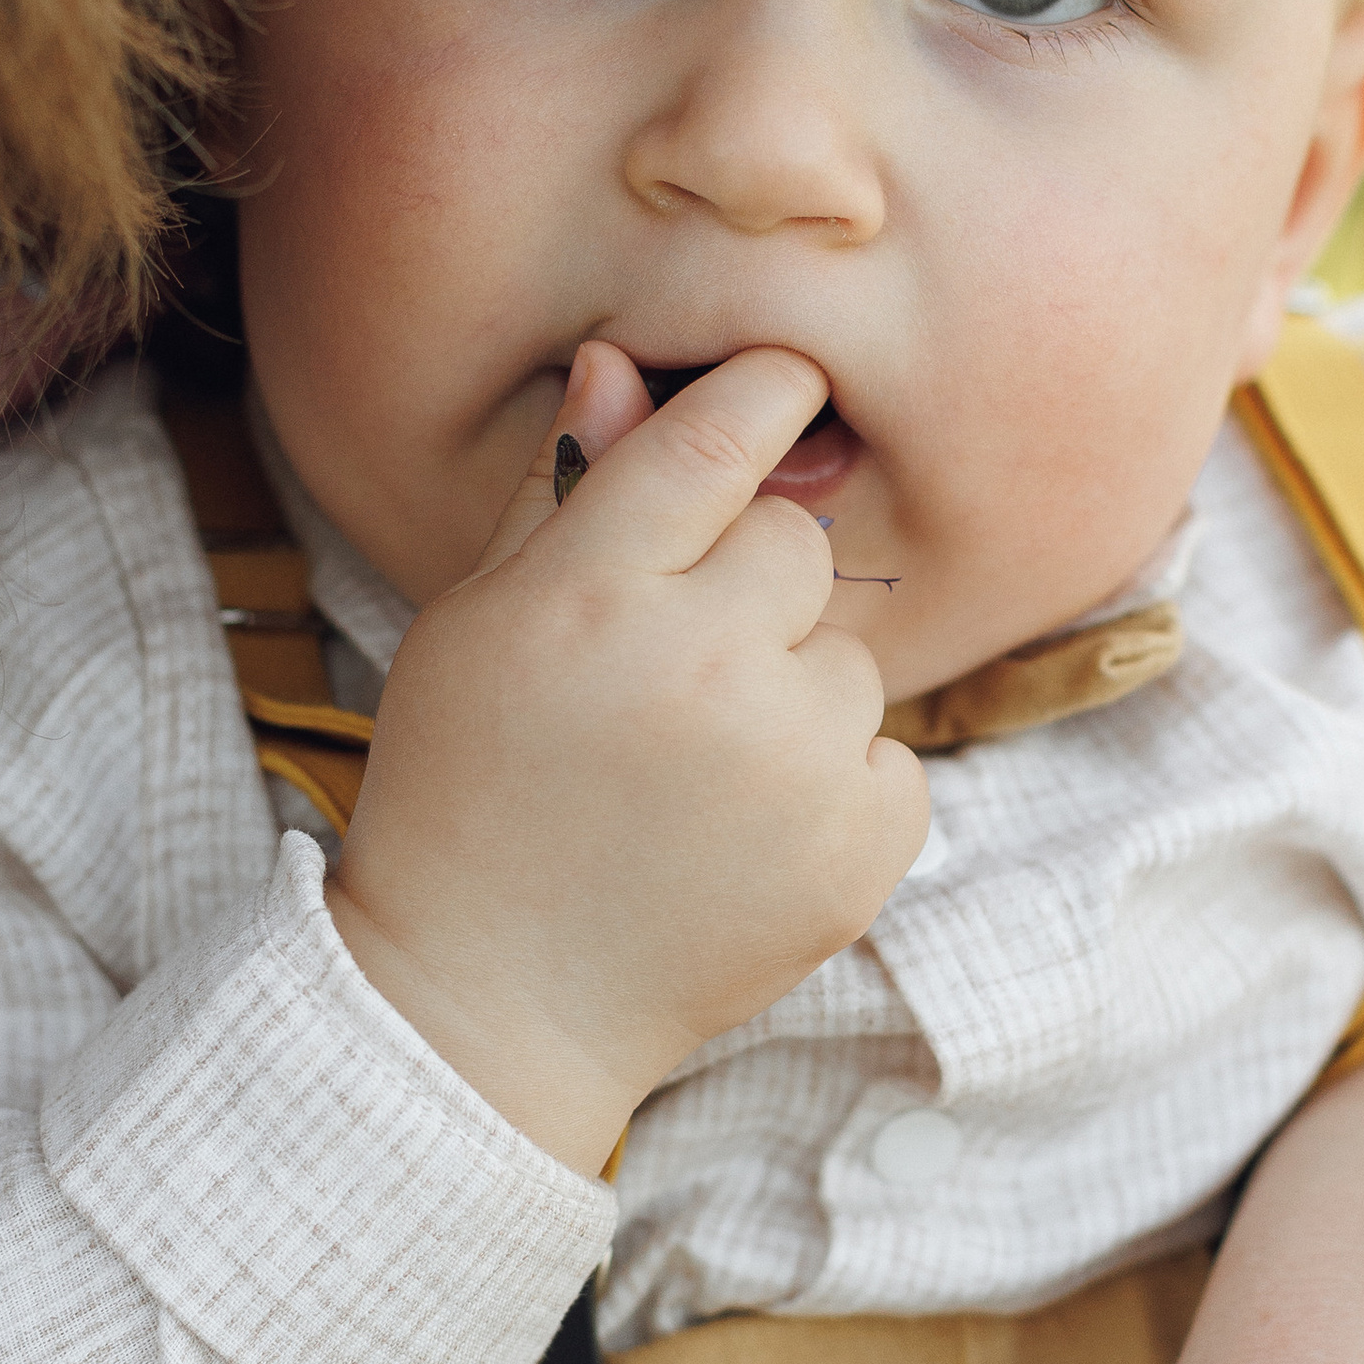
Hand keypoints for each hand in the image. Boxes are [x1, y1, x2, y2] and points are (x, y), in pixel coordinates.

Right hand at [327, 339, 926, 1172]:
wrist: (494, 999)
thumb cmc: (472, 794)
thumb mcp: (477, 628)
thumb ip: (563, 491)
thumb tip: (625, 364)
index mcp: (590, 595)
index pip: (715, 441)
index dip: (762, 393)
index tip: (789, 379)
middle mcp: (703, 667)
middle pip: (798, 543)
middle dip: (749, 585)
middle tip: (675, 667)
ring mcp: (793, 766)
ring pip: (846, 659)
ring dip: (791, 696)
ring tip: (697, 776)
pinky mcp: (860, 851)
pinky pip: (891, 756)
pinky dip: (838, 787)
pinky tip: (747, 833)